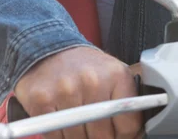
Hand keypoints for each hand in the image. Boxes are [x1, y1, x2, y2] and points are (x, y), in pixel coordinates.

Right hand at [14, 46, 141, 138]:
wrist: (53, 48)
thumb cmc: (87, 68)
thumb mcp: (114, 76)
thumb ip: (125, 105)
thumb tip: (134, 137)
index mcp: (116, 76)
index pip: (128, 125)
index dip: (125, 137)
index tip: (119, 136)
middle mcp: (93, 81)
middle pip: (102, 136)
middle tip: (97, 132)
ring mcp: (67, 91)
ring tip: (80, 126)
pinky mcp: (42, 101)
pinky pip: (55, 137)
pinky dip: (60, 137)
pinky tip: (63, 125)